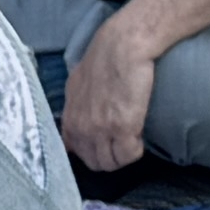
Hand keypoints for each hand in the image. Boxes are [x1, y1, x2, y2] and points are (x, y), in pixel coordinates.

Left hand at [59, 29, 161, 174]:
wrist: (122, 46)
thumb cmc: (103, 59)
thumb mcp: (76, 85)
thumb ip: (75, 108)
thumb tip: (74, 124)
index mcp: (69, 118)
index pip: (76, 153)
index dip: (94, 150)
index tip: (107, 142)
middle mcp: (81, 128)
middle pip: (96, 163)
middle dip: (111, 156)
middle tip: (124, 141)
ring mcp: (100, 130)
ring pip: (112, 163)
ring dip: (124, 154)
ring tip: (133, 136)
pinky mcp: (122, 128)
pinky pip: (129, 155)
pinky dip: (137, 150)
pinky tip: (140, 134)